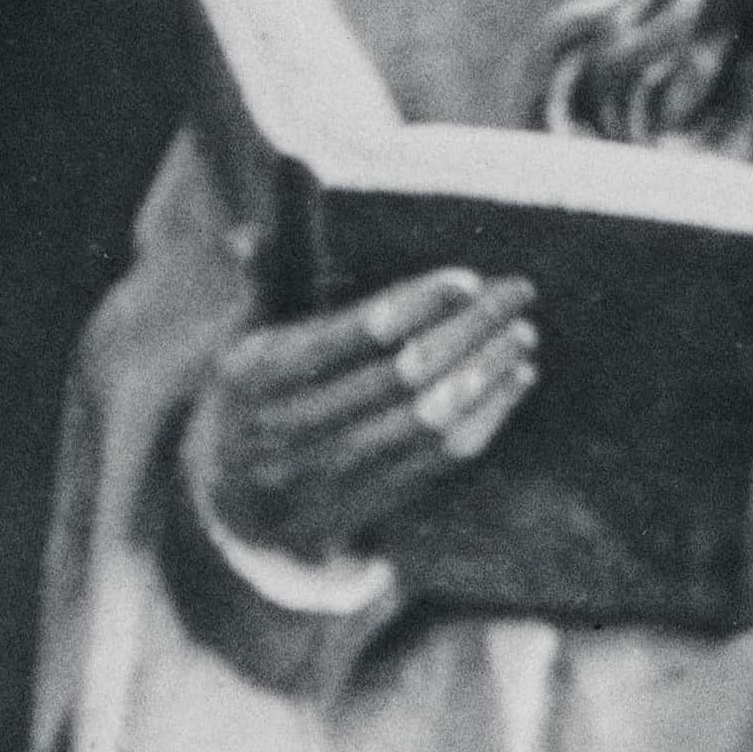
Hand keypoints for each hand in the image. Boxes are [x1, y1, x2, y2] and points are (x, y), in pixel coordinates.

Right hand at [198, 269, 534, 558]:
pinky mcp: (364, 508)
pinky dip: (484, 418)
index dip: (418, 304)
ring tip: (522, 337)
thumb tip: (249, 236)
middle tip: (517, 294)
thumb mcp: (239, 349)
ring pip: (426, 420)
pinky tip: (514, 381)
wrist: (230, 516)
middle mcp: (286, 428)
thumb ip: (260, 292)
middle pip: (401, 373)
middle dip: (469, 329)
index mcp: (255, 376)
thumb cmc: (252, 407)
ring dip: (485, 374)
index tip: (467, 280)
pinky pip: (437, 461)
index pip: (353, 333)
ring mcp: (324, 476)